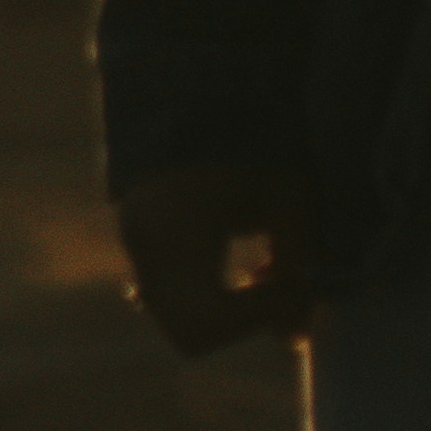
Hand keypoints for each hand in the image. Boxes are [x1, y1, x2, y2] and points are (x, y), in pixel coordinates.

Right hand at [117, 160, 320, 357]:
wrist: (203, 90)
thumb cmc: (253, 141)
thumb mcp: (288, 200)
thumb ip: (293, 267)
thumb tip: (295, 340)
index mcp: (174, 233)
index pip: (208, 322)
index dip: (256, 316)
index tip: (290, 283)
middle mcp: (144, 247)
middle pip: (187, 332)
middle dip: (239, 323)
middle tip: (273, 283)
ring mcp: (136, 247)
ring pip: (177, 319)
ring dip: (224, 313)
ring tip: (260, 272)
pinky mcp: (141, 242)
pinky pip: (167, 298)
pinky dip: (204, 299)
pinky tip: (239, 270)